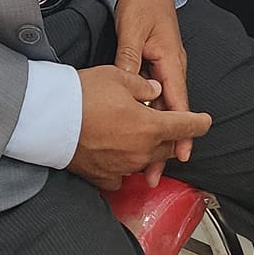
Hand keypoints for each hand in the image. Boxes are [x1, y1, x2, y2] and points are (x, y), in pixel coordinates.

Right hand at [67, 65, 211, 191]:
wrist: (48, 119)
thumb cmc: (82, 95)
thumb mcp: (116, 76)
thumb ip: (141, 85)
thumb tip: (153, 90)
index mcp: (150, 126)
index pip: (185, 126)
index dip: (198, 123)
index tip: (205, 122)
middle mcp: (141, 151)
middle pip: (167, 147)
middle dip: (170, 136)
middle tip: (166, 124)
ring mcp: (123, 167)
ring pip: (146, 161)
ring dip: (148, 150)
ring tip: (137, 136)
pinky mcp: (104, 177)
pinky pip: (122, 177)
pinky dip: (124, 168)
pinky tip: (118, 158)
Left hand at [112, 0, 191, 183]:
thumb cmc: (142, 3)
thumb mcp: (133, 30)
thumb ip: (130, 58)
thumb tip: (128, 85)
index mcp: (171, 61)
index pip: (178, 101)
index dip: (179, 130)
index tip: (179, 154)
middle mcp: (172, 68)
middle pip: (170, 112)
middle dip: (165, 143)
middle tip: (155, 172)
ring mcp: (164, 68)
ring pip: (162, 107)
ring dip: (155, 133)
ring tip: (147, 163)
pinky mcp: (154, 67)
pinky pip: (154, 96)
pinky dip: (148, 115)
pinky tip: (138, 132)